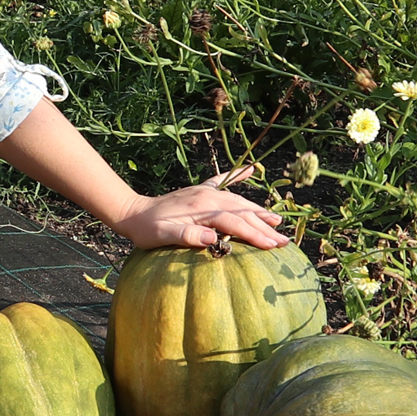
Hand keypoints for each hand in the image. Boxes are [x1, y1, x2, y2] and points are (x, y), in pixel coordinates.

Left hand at [110, 168, 287, 251]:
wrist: (132, 211)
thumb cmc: (147, 230)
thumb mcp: (163, 237)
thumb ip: (187, 237)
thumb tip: (212, 239)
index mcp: (202, 209)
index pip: (236, 222)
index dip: (256, 235)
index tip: (274, 246)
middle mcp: (207, 197)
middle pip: (242, 211)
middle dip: (264, 226)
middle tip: (285, 241)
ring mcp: (204, 192)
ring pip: (238, 200)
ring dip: (258, 210)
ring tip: (276, 221)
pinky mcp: (199, 191)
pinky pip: (222, 181)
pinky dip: (238, 175)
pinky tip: (251, 169)